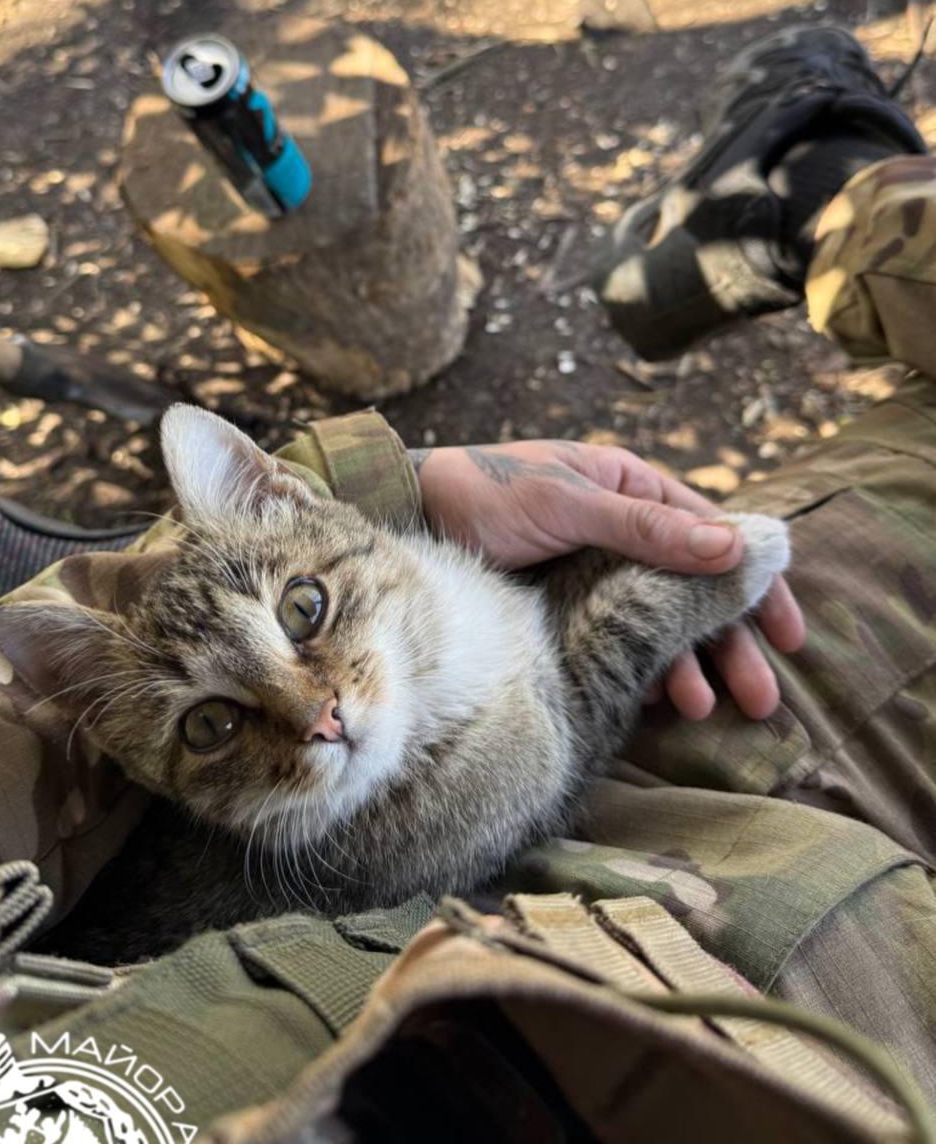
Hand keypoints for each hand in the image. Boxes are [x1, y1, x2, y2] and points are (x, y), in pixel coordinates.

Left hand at [409, 441, 803, 721]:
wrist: (408, 517)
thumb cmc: (484, 493)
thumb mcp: (566, 502)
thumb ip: (645, 527)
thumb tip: (735, 548)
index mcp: (631, 488)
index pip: (714, 537)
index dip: (755, 585)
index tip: (789, 634)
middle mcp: (621, 532)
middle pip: (693, 592)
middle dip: (730, 644)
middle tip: (760, 700)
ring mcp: (592, 575)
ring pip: (656, 624)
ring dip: (686, 666)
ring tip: (702, 709)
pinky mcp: (563, 611)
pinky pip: (615, 645)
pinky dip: (638, 671)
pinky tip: (655, 703)